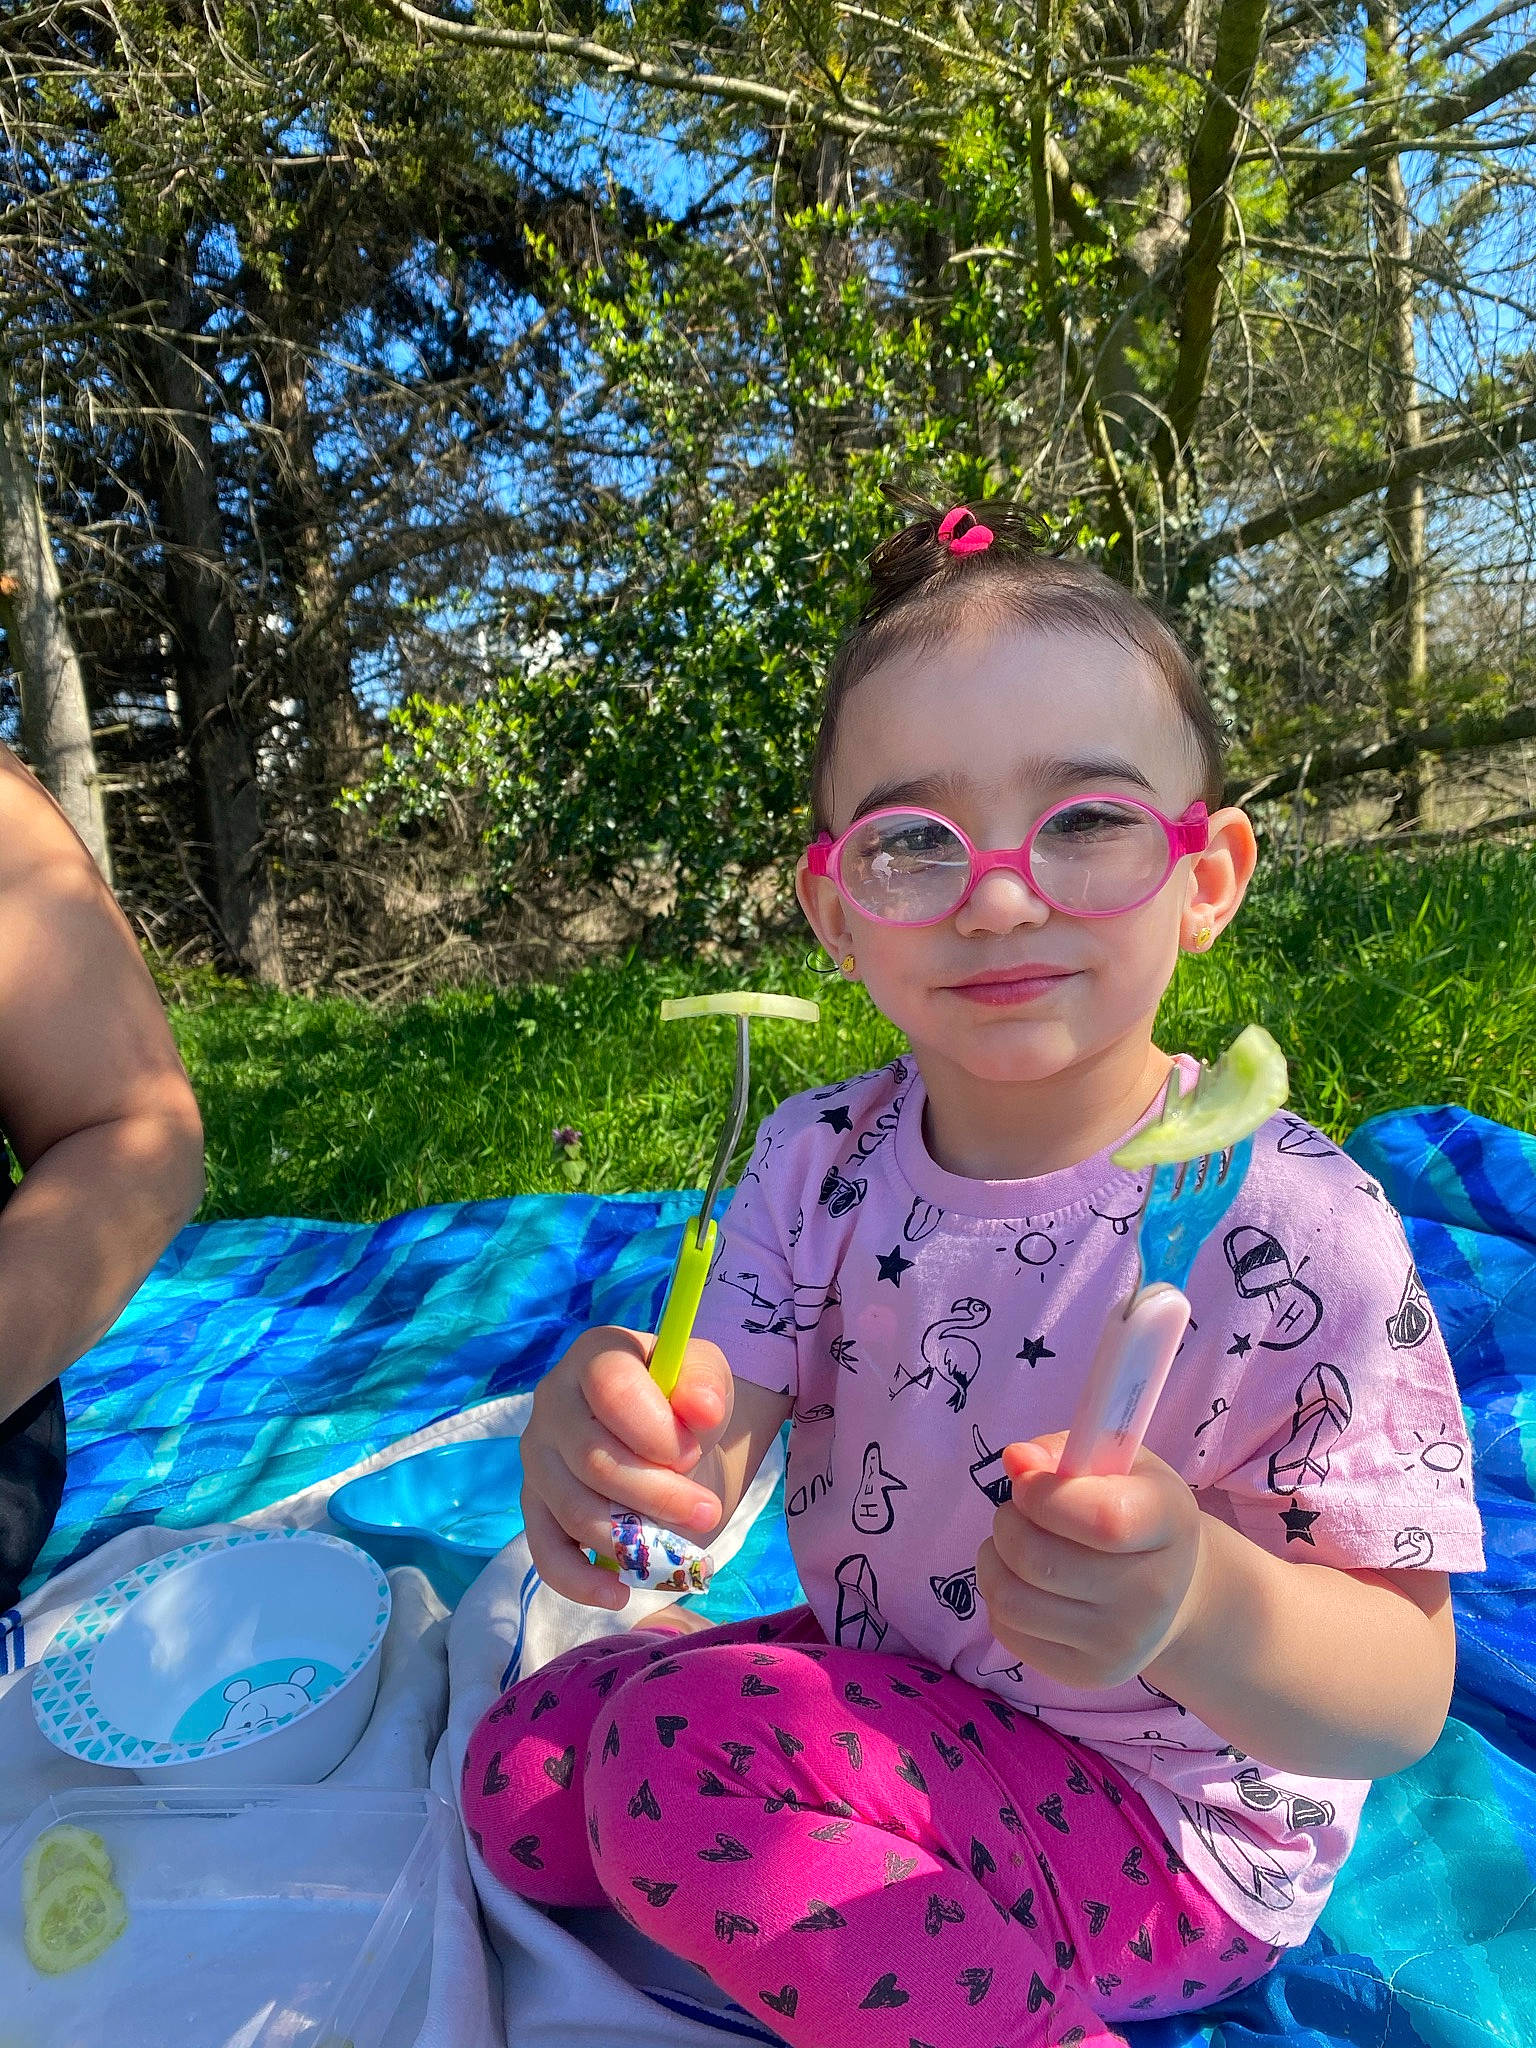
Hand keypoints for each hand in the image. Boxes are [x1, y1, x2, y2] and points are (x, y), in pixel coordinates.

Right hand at [520, 1324, 733, 1609]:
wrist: (672, 1439)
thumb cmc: (684, 1404)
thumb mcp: (708, 1380)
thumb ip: (706, 1385)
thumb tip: (701, 1410)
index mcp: (595, 1357)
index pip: (611, 1389)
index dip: (657, 1429)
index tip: (694, 1451)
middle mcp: (553, 1402)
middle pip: (593, 1460)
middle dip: (657, 1495)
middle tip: (706, 1511)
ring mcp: (538, 1457)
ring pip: (575, 1510)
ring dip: (635, 1539)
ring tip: (683, 1547)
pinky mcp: (536, 1507)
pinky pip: (546, 1552)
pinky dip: (581, 1581)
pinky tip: (620, 1594)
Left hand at [975, 1432, 1207, 1691]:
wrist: (1172, 1591)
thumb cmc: (1135, 1508)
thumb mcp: (1116, 1462)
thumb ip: (1064, 1451)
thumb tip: (1016, 1460)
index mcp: (1169, 1524)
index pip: (1103, 1521)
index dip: (1045, 1496)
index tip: (1027, 1481)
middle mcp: (1153, 1594)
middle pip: (1039, 1561)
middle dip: (1008, 1522)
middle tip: (1019, 1510)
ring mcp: (1121, 1644)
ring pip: (1011, 1599)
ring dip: (994, 1558)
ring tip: (1015, 1543)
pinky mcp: (1087, 1674)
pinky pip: (1007, 1629)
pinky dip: (999, 1594)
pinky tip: (1025, 1580)